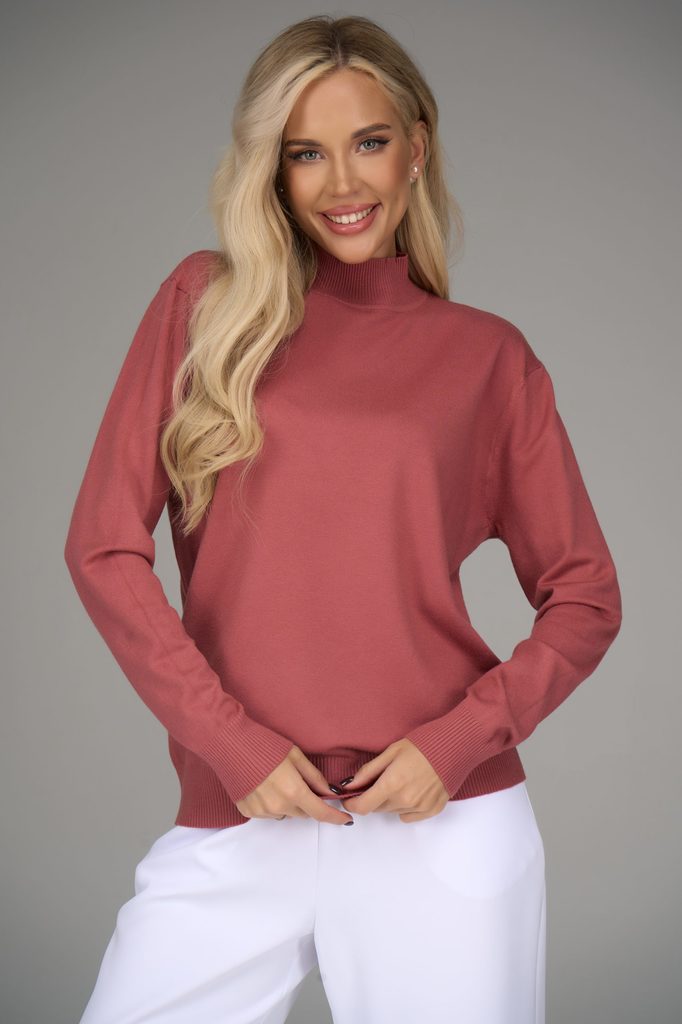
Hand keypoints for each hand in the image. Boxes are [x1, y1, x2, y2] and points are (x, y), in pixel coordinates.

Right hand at [235, 745, 352, 824]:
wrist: (229, 744)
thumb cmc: (264, 745)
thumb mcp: (295, 756)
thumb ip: (314, 776)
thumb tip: (329, 792)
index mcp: (293, 791)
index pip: (320, 812)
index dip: (335, 818)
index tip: (346, 821)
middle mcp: (278, 806)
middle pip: (303, 813)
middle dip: (308, 803)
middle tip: (301, 784)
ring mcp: (262, 811)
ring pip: (286, 814)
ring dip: (289, 804)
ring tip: (278, 782)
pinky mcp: (248, 812)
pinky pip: (269, 814)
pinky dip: (272, 805)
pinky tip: (265, 787)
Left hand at [338, 739, 448, 821]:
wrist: (454, 747)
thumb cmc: (422, 745)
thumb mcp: (391, 752)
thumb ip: (368, 771)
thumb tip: (351, 785)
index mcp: (392, 783)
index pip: (363, 806)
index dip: (352, 804)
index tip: (349, 798)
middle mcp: (405, 799)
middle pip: (377, 809)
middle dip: (372, 797)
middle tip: (379, 781)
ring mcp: (420, 807)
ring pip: (393, 811)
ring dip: (389, 801)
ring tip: (400, 781)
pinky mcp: (432, 810)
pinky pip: (409, 816)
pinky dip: (405, 807)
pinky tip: (412, 790)